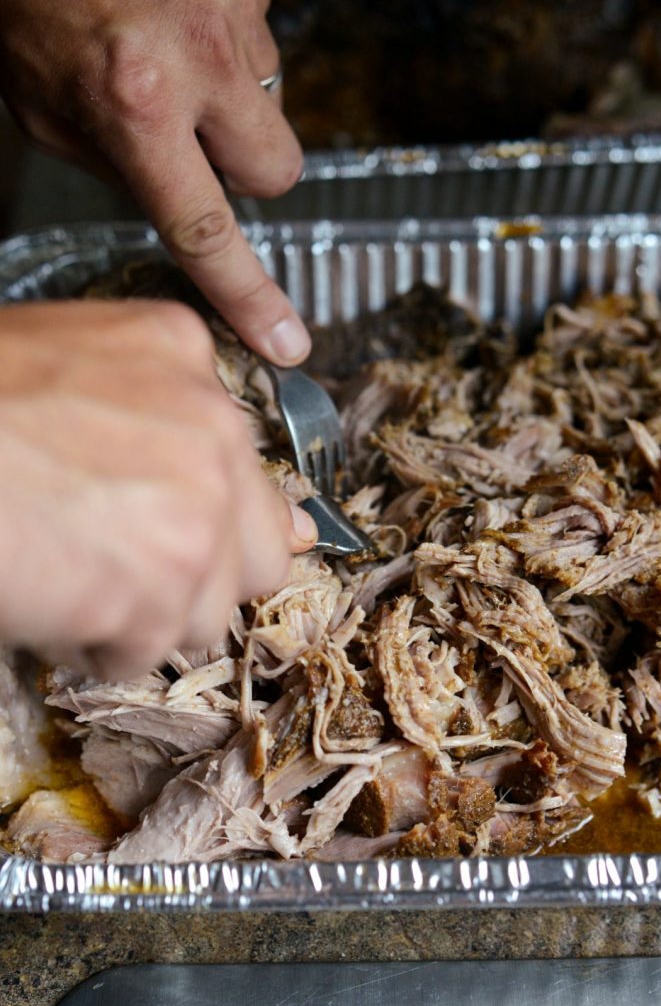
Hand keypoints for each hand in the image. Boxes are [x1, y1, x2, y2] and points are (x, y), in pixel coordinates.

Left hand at [0, 0, 310, 365]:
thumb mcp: (42, 107)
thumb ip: (114, 166)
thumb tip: (172, 197)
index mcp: (135, 103)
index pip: (208, 231)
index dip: (248, 297)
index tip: (284, 340)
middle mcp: (199, 58)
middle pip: (277, 170)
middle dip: (245, 170)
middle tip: (197, 142)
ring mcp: (235, 10)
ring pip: (272, 103)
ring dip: (231, 99)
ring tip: (169, 53)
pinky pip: (262, 38)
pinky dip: (226, 42)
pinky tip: (177, 15)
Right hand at [0, 300, 316, 677]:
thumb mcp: (65, 365)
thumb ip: (158, 414)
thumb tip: (269, 511)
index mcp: (182, 354)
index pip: (247, 463)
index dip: (214, 514)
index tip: (184, 530)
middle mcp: (212, 427)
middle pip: (260, 550)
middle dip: (203, 573)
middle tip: (130, 568)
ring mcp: (196, 510)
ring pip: (207, 612)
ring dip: (141, 614)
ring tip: (69, 576)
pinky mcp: (161, 588)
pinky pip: (144, 651)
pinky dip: (94, 645)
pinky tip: (47, 598)